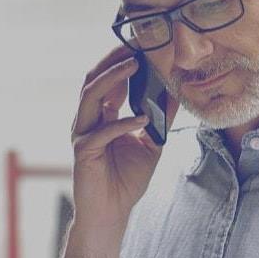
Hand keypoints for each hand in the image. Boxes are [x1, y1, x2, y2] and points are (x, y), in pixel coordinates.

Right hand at [70, 45, 174, 236]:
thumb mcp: (152, 144)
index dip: (123, 61)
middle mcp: (88, 120)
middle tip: (136, 44)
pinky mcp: (82, 152)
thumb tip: (176, 93)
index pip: (109, 81)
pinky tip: (142, 117)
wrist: (110, 214)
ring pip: (91, 95)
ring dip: (114, 78)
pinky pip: (102, 131)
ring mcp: (82, 134)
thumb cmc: (126, 181)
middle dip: (114, 59)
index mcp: (101, 116)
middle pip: (94, 79)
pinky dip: (123, 122)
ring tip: (135, 66)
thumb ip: (159, 119)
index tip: (144, 45)